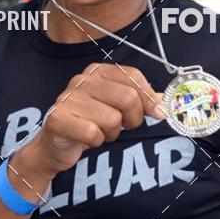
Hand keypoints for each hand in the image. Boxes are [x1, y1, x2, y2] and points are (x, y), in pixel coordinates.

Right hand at [26, 63, 164, 177]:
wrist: (55, 147)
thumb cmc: (89, 124)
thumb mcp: (116, 108)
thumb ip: (140, 102)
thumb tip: (165, 104)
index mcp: (98, 71)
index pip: (134, 77)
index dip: (149, 98)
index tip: (156, 113)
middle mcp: (82, 80)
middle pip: (128, 98)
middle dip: (132, 119)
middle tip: (122, 126)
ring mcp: (68, 98)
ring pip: (112, 119)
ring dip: (111, 133)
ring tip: (100, 132)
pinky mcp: (58, 119)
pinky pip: (93, 134)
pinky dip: (95, 142)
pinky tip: (86, 140)